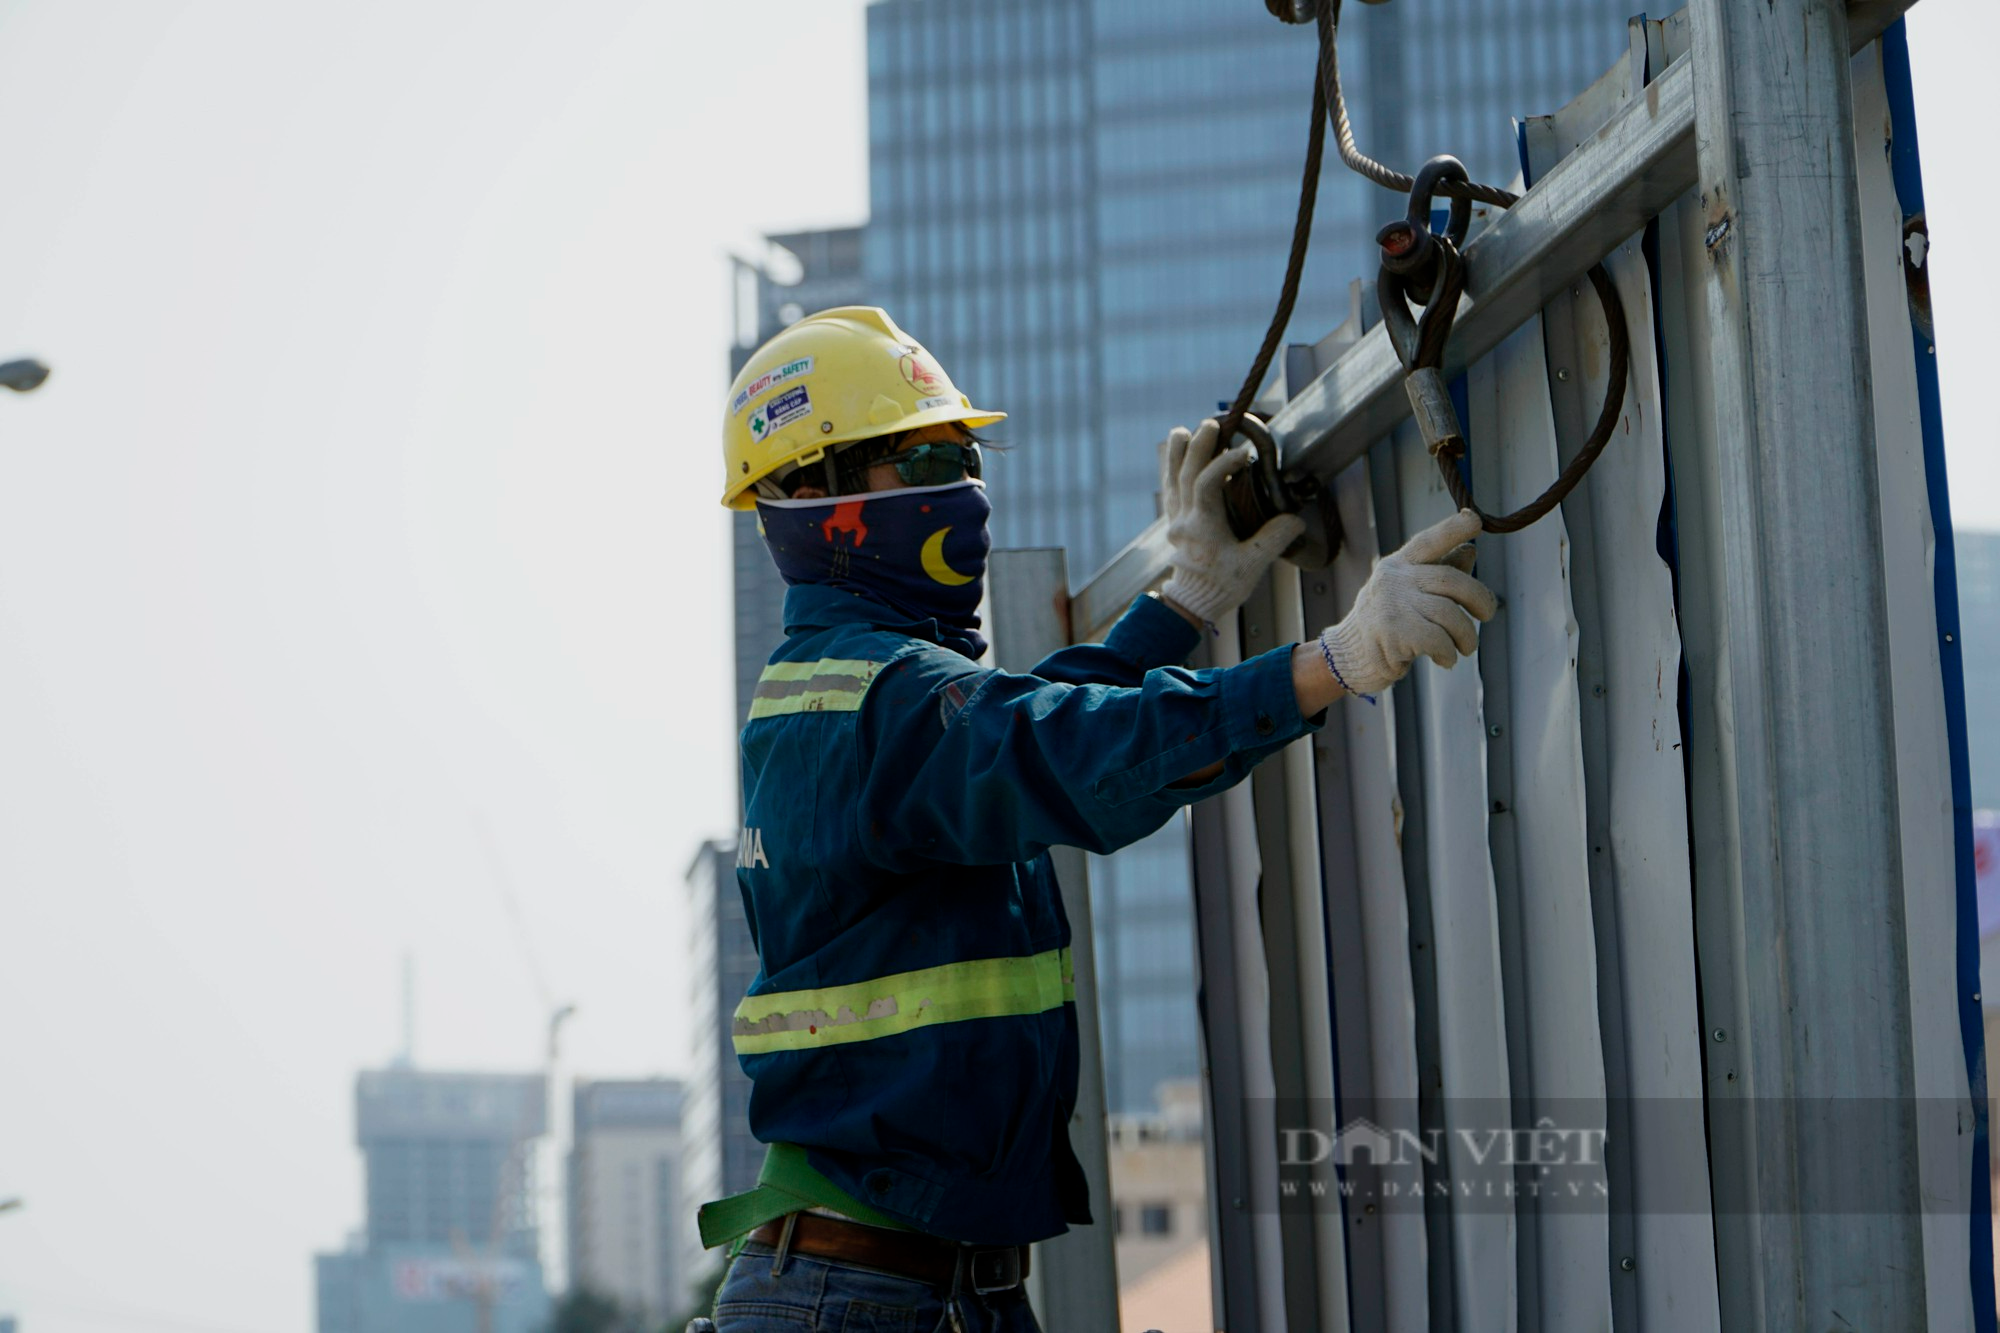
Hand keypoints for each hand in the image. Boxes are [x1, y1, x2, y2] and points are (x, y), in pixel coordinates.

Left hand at [1157, 419, 1306, 626]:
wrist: (1194, 603)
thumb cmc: (1223, 586)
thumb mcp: (1253, 566)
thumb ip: (1273, 539)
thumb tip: (1295, 519)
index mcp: (1203, 527)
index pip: (1206, 485)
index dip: (1222, 463)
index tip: (1244, 453)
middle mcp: (1184, 520)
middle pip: (1185, 474)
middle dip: (1198, 447)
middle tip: (1212, 424)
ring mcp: (1176, 520)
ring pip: (1171, 479)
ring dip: (1176, 454)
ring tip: (1183, 431)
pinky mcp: (1174, 522)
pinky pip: (1169, 489)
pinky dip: (1171, 469)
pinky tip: (1175, 454)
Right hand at [1314, 508, 1496, 698]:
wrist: (1348, 656)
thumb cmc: (1387, 623)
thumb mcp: (1410, 593)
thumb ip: (1440, 574)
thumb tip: (1471, 551)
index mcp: (1399, 565)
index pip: (1428, 542)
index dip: (1453, 529)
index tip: (1474, 519)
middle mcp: (1394, 579)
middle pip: (1451, 581)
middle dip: (1480, 599)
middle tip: (1488, 615)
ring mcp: (1392, 604)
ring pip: (1450, 614)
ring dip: (1466, 636)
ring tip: (1465, 647)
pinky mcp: (1394, 632)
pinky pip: (1439, 640)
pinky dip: (1449, 653)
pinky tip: (1444, 658)